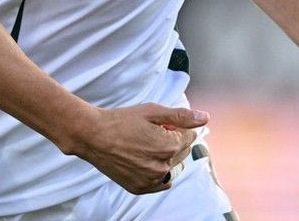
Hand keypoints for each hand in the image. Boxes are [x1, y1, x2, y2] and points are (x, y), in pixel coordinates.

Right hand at [68, 103, 207, 193]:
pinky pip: (162, 182)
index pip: (189, 136)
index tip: (160, 123)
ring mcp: (150, 180)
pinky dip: (159, 171)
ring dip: (167, 156)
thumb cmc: (122, 121)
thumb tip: (205, 118)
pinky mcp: (139, 188)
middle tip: (151, 132)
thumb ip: (182, 116)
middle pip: (182, 152)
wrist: (93, 136)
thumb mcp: (153, 111)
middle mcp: (162, 167)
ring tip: (146, 145)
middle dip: (173, 140)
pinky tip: (146, 160)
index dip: (176, 126)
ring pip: (172, 167)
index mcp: (168, 147)